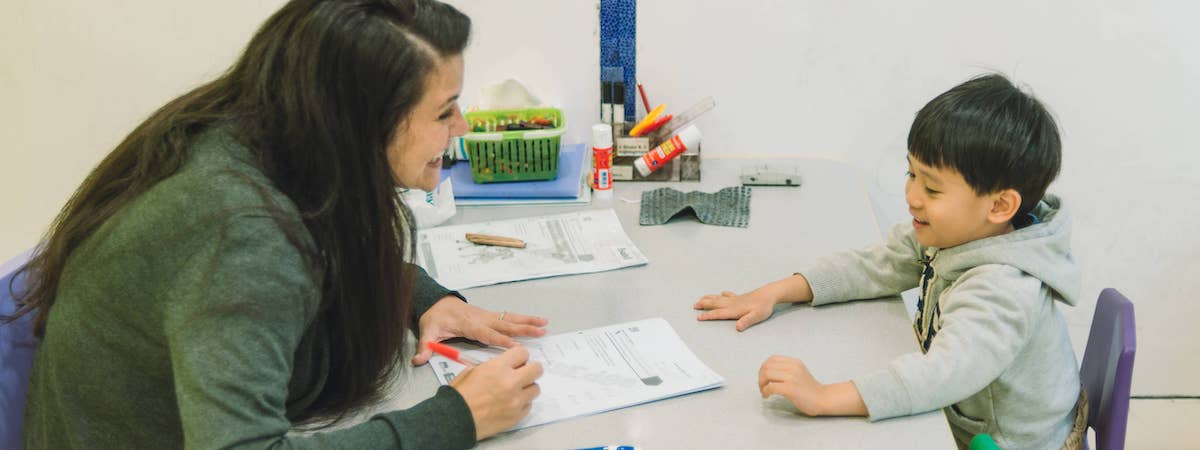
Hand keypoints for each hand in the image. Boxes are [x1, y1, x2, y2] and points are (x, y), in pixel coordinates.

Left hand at [412, 296, 547, 365]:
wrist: (437, 302)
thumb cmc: (435, 317)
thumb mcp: (427, 331)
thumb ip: (425, 347)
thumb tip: (418, 360)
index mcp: (470, 325)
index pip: (488, 334)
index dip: (502, 340)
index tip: (516, 348)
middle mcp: (482, 319)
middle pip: (506, 324)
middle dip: (524, 328)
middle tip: (541, 331)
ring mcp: (488, 316)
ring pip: (511, 318)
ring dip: (528, 321)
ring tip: (545, 324)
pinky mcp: (490, 316)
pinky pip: (509, 317)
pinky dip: (524, 319)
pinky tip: (535, 321)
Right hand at [450, 346, 542, 439]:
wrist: (456, 419)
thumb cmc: (461, 394)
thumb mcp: (472, 370)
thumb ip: (494, 366)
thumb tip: (507, 365)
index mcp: (499, 367)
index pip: (523, 353)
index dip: (519, 356)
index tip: (517, 361)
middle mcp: (511, 382)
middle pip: (537, 369)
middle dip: (531, 369)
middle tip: (523, 373)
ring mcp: (516, 400)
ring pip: (535, 388)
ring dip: (527, 388)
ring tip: (515, 391)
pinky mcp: (517, 416)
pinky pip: (528, 405)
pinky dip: (522, 403)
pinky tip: (510, 403)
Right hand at [693, 290, 776, 330]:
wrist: (769, 294)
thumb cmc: (763, 306)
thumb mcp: (757, 316)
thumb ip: (746, 321)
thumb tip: (738, 327)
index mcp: (734, 310)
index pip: (718, 313)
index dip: (708, 315)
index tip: (698, 317)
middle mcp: (732, 303)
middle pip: (715, 304)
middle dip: (704, 305)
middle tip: (694, 306)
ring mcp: (735, 299)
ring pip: (719, 299)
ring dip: (709, 299)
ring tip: (701, 299)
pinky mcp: (740, 297)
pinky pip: (728, 295)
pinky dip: (722, 295)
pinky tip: (722, 294)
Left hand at [758, 355, 825, 415]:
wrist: (823, 399)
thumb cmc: (809, 389)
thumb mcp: (798, 372)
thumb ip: (786, 369)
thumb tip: (766, 372)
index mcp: (794, 362)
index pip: (771, 359)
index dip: (763, 368)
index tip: (764, 378)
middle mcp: (793, 367)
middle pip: (766, 366)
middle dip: (760, 377)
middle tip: (762, 387)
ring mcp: (792, 377)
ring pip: (766, 375)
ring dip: (761, 384)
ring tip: (765, 392)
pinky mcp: (790, 388)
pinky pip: (771, 387)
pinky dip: (766, 391)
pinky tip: (768, 396)